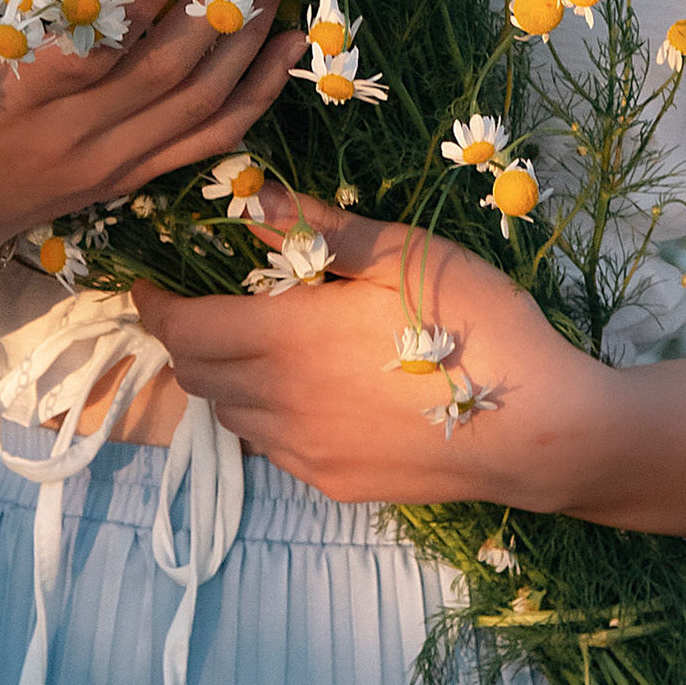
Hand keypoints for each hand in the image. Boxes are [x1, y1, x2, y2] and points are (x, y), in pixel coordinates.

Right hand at [0, 0, 301, 287]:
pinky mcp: (128, 178)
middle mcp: (67, 140)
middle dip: (216, 6)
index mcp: (4, 104)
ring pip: (196, 105)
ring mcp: (106, 164)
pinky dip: (254, 96)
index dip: (132, 14)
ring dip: (246, 38)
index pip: (82, 60)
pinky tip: (285, 47)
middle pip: (162, 75)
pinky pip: (205, 141)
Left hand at [130, 193, 617, 507]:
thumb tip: (256, 201)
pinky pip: (271, 447)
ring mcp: (304, 451)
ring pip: (229, 415)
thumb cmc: (476, 325)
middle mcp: (279, 403)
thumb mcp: (403, 253)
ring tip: (253, 346)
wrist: (538, 429)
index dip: (154, 306)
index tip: (148, 284)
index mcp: (285, 338)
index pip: (183, 328)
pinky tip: (304, 393)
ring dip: (222, 380)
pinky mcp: (333, 483)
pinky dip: (263, 415)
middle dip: (183, 339)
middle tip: (200, 306)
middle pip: (196, 375)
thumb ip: (322, 229)